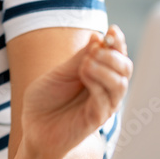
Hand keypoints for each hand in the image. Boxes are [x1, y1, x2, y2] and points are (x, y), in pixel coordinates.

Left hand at [19, 25, 131, 158]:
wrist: (34, 129)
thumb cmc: (46, 100)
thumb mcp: (60, 73)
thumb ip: (79, 58)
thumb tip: (98, 37)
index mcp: (98, 75)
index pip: (117, 55)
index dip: (118, 42)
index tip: (112, 29)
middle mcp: (105, 90)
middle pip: (125, 68)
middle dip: (114, 54)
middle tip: (95, 49)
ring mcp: (102, 105)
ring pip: (120, 84)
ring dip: (106, 68)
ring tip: (86, 62)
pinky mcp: (95, 120)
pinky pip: (105, 100)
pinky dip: (97, 83)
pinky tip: (84, 73)